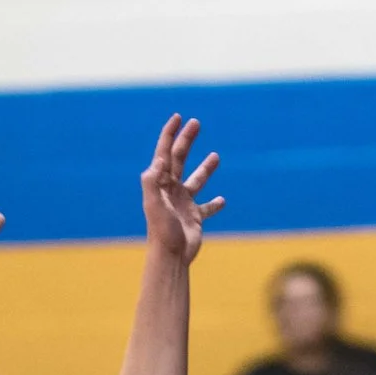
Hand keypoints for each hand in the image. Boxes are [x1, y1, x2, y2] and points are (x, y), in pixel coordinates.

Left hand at [141, 112, 223, 263]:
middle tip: (196, 123)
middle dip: (187, 140)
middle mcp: (172, 190)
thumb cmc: (161, 231)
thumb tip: (159, 160)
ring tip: (216, 156)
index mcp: (161, 183)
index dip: (170, 134)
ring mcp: (184, 203)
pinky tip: (222, 200)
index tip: (178, 117)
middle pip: (180, 159)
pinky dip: (215, 204)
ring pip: (196, 180)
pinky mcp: (195, 218)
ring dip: (205, 168)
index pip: (164, 153)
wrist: (171, 257)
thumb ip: (153, 181)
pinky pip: (207, 208)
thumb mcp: (153, 203)